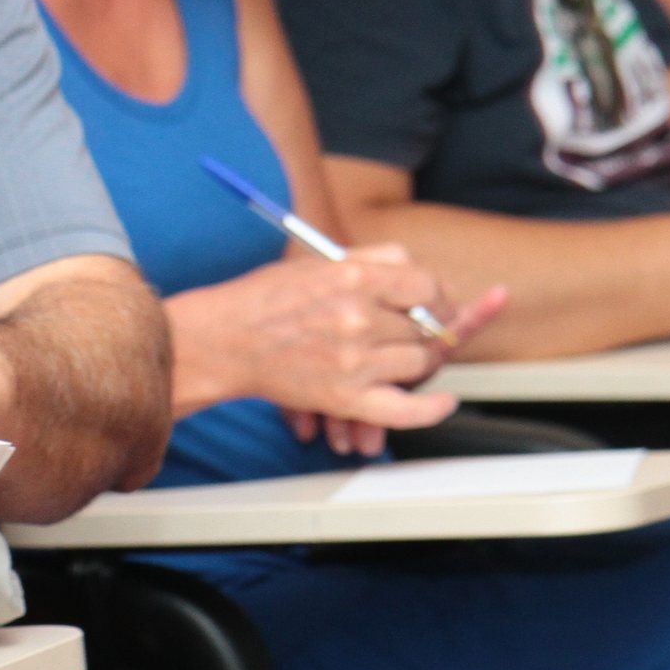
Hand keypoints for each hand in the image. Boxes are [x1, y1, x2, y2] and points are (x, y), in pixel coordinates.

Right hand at [174, 249, 500, 458]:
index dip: (436, 296)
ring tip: (394, 357)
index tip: (432, 304)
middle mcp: (358, 317)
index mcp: (354, 277)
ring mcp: (354, 361)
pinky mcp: (345, 398)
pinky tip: (444, 402)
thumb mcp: (320, 260)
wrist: (225, 340)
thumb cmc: (266, 299)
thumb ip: (373, 258)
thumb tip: (418, 273)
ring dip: (413, 361)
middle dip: (422, 329)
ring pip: (417, 363)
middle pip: (424, 326)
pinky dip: (432, 409)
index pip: (426, 286)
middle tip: (408, 332)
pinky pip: (407, 410)